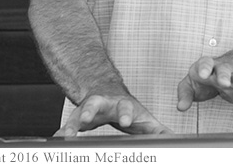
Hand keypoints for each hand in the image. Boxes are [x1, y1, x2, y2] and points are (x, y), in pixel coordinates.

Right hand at [55, 93, 172, 136]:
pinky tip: (57, 139)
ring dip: (71, 122)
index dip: (126, 113)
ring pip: (77, 112)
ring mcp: (88, 109)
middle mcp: (103, 104)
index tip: (126, 121)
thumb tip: (175, 140)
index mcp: (122, 105)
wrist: (105, 91)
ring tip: (66, 134)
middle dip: (91, 110)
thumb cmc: (126, 108)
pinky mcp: (76, 118)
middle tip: (87, 119)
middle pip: (96, 103)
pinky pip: (66, 124)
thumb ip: (157, 130)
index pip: (125, 107)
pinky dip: (61, 132)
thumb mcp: (143, 118)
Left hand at [176, 55, 232, 109]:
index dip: (204, 68)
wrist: (221, 73)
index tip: (203, 74)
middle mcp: (222, 67)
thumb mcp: (189, 85)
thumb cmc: (203, 78)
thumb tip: (181, 107)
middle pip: (223, 70)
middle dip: (224, 76)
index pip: (205, 63)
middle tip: (223, 83)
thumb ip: (185, 95)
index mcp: (206, 65)